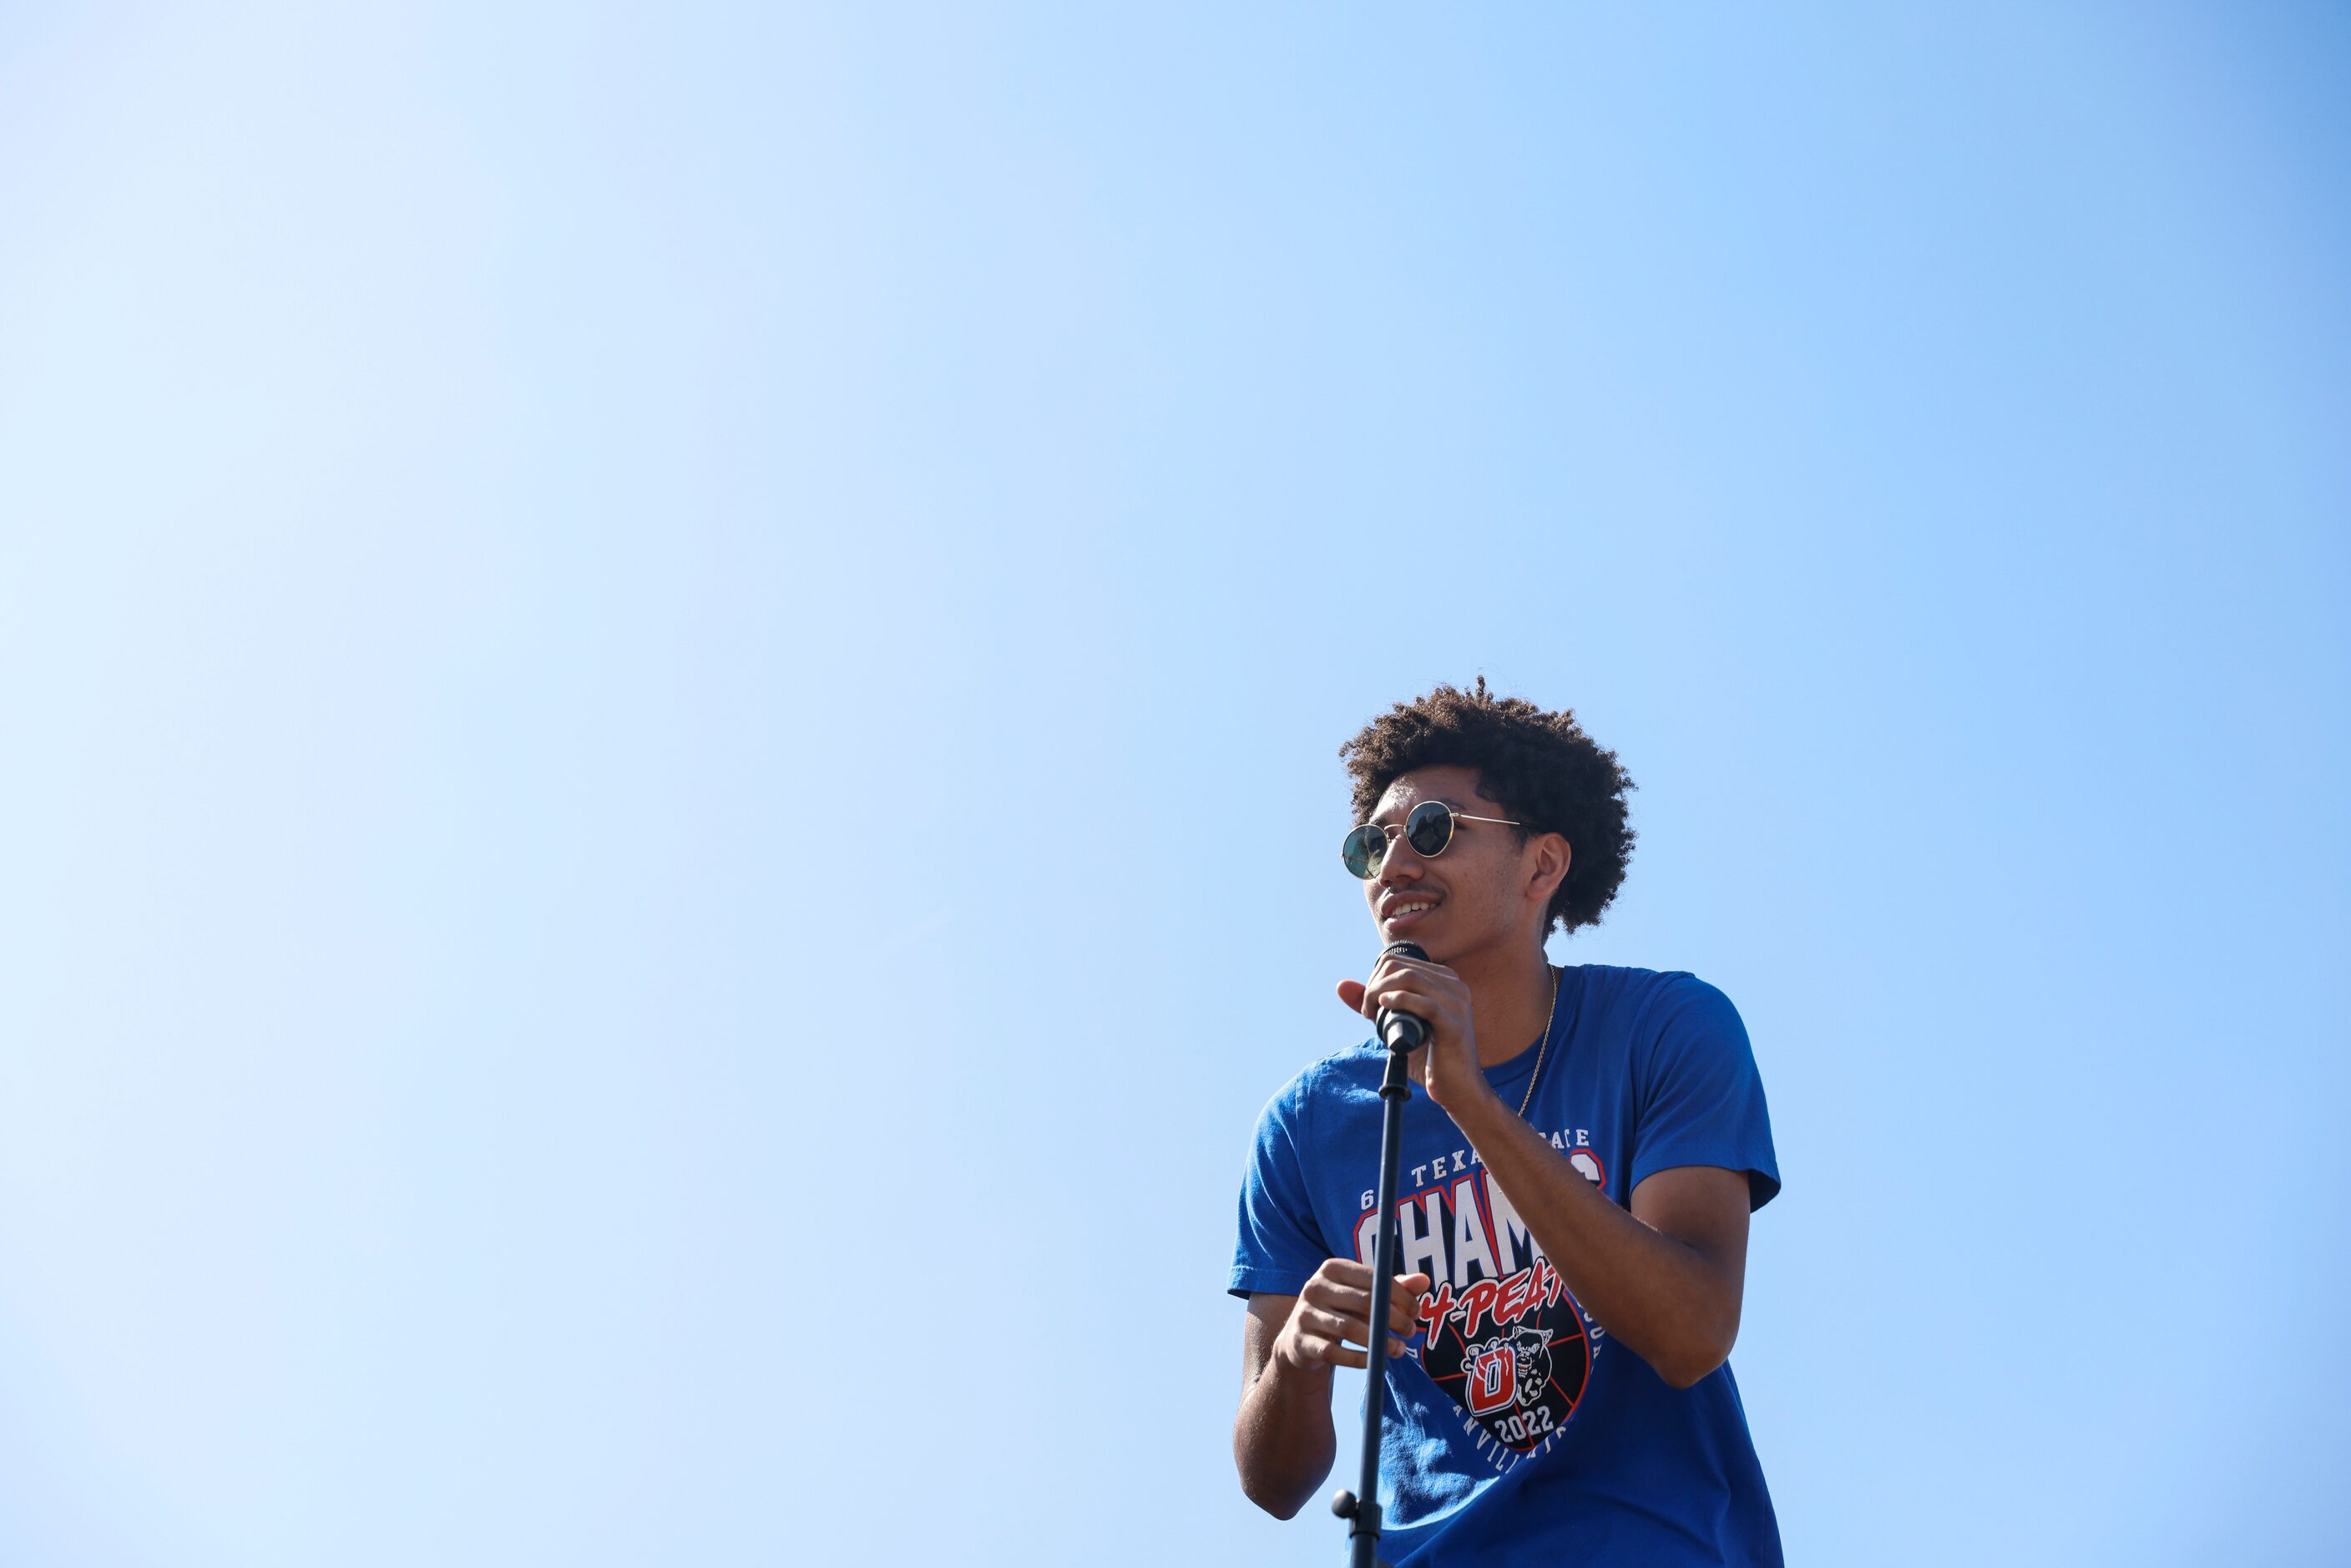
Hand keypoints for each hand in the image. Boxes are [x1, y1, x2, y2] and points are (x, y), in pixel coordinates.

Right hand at [1273, 1259, 1432, 1372]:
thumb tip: (1424, 1281)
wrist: (1299, 1339)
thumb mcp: (1362, 1296)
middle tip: (1411, 1331)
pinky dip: (1360, 1359)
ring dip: (1380, 1342)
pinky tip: (1376, 1362)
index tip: (1417, 1312)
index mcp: (1332, 1268)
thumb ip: (1392, 1288)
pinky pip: (1335, 1354)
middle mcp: (1315, 1287)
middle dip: (1394, 1318)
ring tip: (1399, 1350)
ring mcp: (1305, 1315)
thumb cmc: (1340, 1311)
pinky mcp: (1301, 1342)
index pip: (1372, 1278)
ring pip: (1349, 1329)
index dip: (1399, 1295)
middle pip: (1363, 1302)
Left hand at [1336, 952, 1488, 1112]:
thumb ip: (1372, 1004)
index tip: (1368, 1005)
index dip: (1374, 979)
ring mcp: (1457, 1003)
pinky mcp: (1455, 1025)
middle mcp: (1454, 985)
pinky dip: (1401, 1001)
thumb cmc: (1428, 1057)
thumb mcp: (1396, 1025)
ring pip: (1411, 979)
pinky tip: (1385, 1006)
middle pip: (1401, 967)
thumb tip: (1341, 986)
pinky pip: (1426, 1004)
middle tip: (1367, 1012)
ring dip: (1380, 993)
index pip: (1398, 961)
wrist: (1456, 1089)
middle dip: (1374, 986)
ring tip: (1372, 1015)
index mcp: (1444, 980)